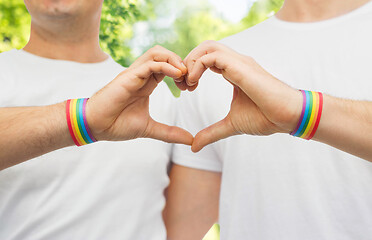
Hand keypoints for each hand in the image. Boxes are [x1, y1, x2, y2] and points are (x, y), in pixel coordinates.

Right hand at [86, 45, 192, 144]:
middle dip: (181, 62)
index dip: (182, 73)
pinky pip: (150, 64)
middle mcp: (141, 75)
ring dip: (174, 59)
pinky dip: (166, 66)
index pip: (168, 67)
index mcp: (146, 83)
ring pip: (157, 53)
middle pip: (164, 54)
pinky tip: (177, 75)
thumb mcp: (149, 129)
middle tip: (190, 79)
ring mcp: (134, 74)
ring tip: (184, 74)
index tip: (191, 87)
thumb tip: (190, 140)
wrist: (96, 127)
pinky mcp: (129, 76)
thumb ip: (169, 133)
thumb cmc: (117, 125)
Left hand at [180, 41, 301, 151]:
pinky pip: (212, 56)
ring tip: (187, 83)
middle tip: (181, 84)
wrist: (287, 117)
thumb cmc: (265, 118)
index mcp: (233, 71)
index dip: (192, 70)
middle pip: (205, 47)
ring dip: (191, 61)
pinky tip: (194, 83)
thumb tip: (194, 146)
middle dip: (188, 62)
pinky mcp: (241, 66)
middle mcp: (235, 63)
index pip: (207, 59)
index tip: (185, 88)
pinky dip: (198, 66)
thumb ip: (211, 133)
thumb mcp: (230, 125)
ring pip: (207, 47)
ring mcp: (239, 62)